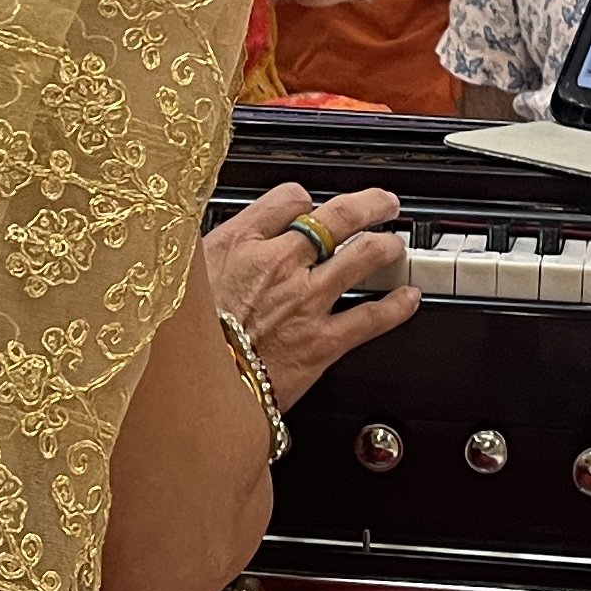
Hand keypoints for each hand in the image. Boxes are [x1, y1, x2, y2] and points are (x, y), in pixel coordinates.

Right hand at [201, 181, 417, 411]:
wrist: (193, 392)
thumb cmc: (183, 343)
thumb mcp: (182, 280)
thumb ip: (208, 254)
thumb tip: (213, 239)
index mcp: (241, 244)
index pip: (289, 199)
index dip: (305, 199)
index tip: (311, 206)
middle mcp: (279, 264)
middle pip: (337, 216)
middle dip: (369, 205)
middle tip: (383, 204)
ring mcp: (305, 301)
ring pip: (362, 256)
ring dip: (386, 246)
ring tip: (395, 245)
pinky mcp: (321, 342)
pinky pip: (372, 317)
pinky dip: (397, 305)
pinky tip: (408, 298)